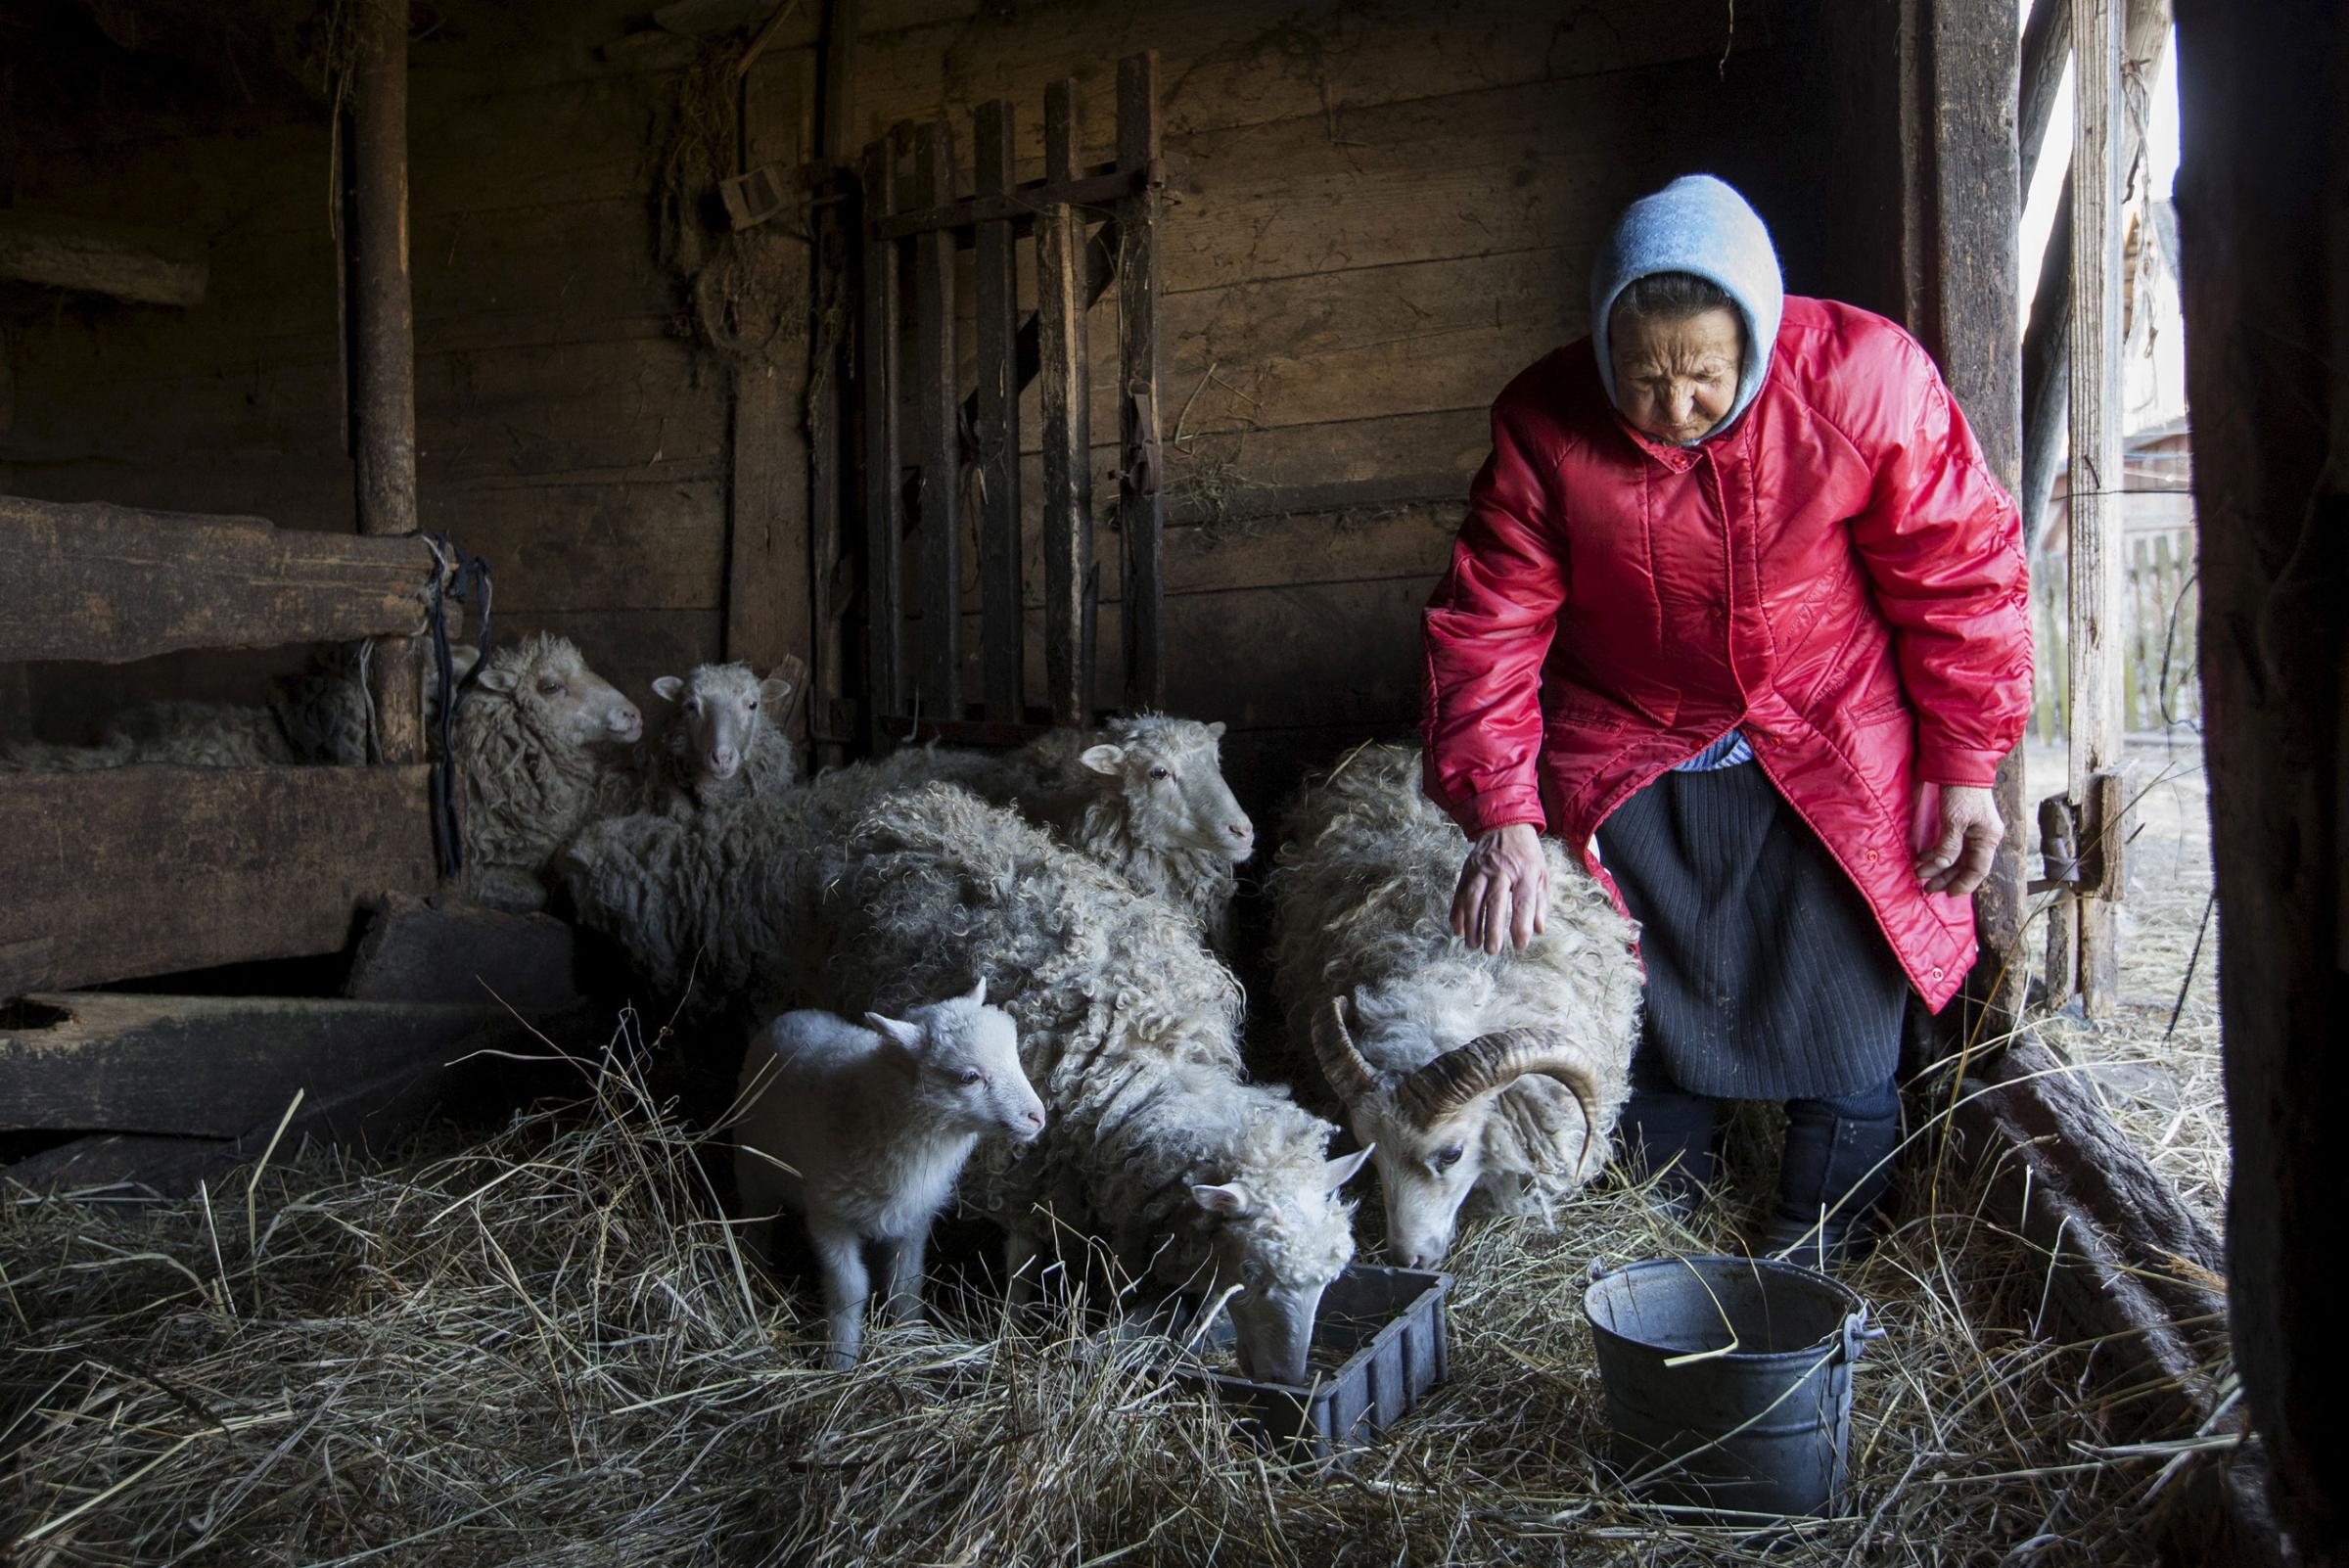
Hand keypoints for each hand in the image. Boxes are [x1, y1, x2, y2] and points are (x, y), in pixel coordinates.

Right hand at [1450, 823, 1549, 953]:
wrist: (1504, 824)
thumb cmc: (1527, 854)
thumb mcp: (1541, 873)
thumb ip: (1540, 902)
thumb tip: (1538, 929)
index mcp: (1525, 872)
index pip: (1523, 903)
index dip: (1521, 926)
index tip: (1519, 945)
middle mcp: (1502, 871)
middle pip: (1495, 903)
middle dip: (1492, 930)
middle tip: (1492, 951)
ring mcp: (1481, 870)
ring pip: (1473, 900)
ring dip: (1471, 925)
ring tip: (1474, 945)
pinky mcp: (1467, 870)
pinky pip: (1459, 893)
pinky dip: (1457, 913)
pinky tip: (1458, 930)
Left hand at [1915, 784, 2002, 895]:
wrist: (1959, 764)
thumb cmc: (1961, 791)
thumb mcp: (1954, 820)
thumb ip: (1949, 844)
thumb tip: (1943, 865)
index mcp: (1988, 837)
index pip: (1978, 870)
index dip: (1963, 884)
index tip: (1947, 894)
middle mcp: (1982, 836)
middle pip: (1965, 865)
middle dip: (1946, 877)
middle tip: (1926, 887)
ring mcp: (1972, 830)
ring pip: (1956, 856)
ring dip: (1938, 866)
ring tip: (1920, 872)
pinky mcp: (1960, 823)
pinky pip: (1950, 845)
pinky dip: (1937, 853)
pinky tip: (1923, 857)